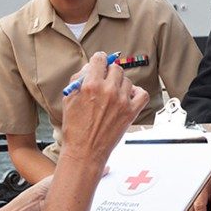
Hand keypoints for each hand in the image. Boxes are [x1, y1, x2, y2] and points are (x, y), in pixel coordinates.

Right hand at [58, 53, 148, 169]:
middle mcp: (108, 90)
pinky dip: (136, 93)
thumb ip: (79, 79)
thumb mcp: (69, 99)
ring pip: (127, 80)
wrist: (84, 151)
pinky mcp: (131, 112)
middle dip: (109, 73)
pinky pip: (142, 93)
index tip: (100, 64)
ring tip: (112, 96)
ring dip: (120, 84)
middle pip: (115, 68)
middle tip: (104, 83)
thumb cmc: (75, 128)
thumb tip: (90, 67)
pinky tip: (127, 98)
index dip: (99, 60)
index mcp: (91, 85)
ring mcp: (122, 101)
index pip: (100, 59)